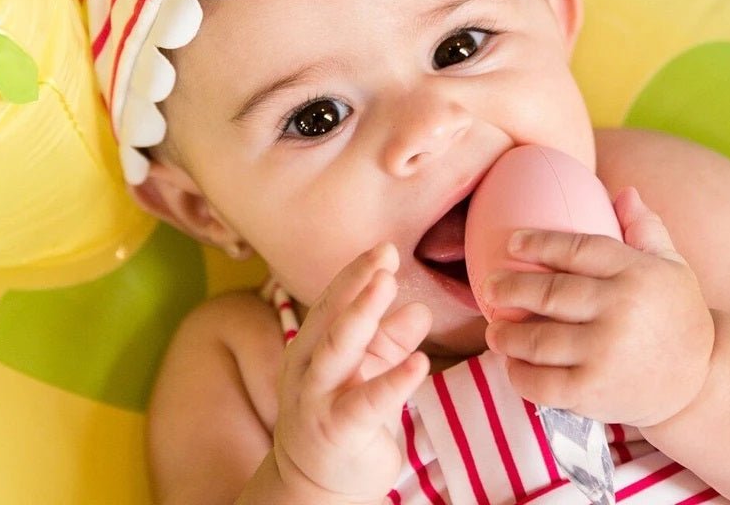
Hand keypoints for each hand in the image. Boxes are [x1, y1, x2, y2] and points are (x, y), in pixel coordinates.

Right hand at [273, 243, 431, 503]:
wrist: (316, 485)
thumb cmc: (343, 414)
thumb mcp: (367, 371)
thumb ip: (391, 340)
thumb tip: (420, 308)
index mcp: (312, 344)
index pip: (333, 301)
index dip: (357, 273)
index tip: (385, 248)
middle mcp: (308, 365)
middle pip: (331, 315)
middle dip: (357, 282)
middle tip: (385, 253)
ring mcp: (318, 398)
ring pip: (337, 349)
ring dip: (361, 313)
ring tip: (388, 283)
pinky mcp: (338, 431)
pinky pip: (366, 403)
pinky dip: (393, 380)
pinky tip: (420, 363)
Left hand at [483, 187, 715, 427]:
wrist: (703, 383)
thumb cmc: (675, 313)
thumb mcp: (672, 264)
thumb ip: (645, 227)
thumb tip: (624, 191)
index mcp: (637, 273)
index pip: (577, 249)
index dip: (539, 243)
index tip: (512, 243)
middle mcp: (621, 311)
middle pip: (549, 292)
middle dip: (509, 288)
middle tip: (489, 286)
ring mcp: (606, 355)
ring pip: (538, 340)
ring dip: (506, 334)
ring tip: (493, 330)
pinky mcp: (595, 394)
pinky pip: (543, 384)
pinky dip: (519, 375)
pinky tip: (512, 365)